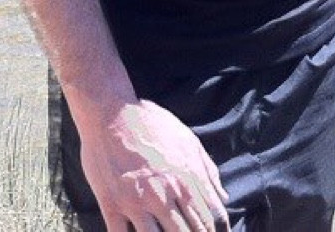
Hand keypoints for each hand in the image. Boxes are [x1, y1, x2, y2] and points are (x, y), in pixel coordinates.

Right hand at [77, 98, 230, 231]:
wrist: (111, 113)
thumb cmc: (151, 124)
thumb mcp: (187, 140)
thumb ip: (208, 170)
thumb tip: (224, 196)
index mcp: (187, 178)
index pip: (212, 218)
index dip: (218, 231)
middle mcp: (165, 194)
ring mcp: (137, 202)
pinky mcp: (112, 204)